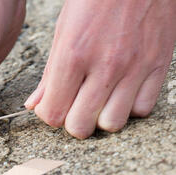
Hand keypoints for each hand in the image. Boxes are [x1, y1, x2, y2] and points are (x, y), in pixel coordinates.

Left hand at [25, 0, 175, 138]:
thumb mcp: (64, 29)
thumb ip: (49, 74)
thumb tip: (34, 105)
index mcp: (74, 54)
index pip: (53, 114)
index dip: (50, 115)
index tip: (54, 105)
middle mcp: (105, 65)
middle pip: (80, 127)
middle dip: (74, 121)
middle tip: (76, 106)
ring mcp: (134, 67)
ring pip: (112, 124)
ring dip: (102, 118)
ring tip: (101, 99)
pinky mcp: (158, 65)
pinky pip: (141, 109)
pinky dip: (131, 106)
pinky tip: (124, 90)